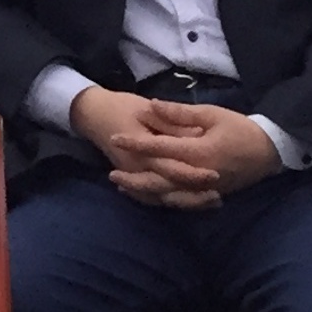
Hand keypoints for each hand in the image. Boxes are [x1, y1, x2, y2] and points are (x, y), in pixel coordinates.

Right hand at [71, 87, 223, 208]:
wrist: (93, 114)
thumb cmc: (121, 107)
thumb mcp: (148, 109)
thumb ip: (173, 123)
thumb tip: (199, 132)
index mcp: (143, 150)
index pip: (172, 168)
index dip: (194, 174)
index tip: (217, 175)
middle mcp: (139, 169)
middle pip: (169, 190)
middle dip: (194, 196)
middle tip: (218, 198)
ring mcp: (135, 177)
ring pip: (162, 198)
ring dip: (186, 202)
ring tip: (212, 202)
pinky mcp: (134, 180)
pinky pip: (153, 199)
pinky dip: (171, 202)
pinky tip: (191, 203)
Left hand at [105, 99, 281, 206]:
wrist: (271, 152)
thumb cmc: (240, 129)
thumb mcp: (211, 114)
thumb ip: (179, 114)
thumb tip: (150, 105)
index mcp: (198, 152)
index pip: (159, 148)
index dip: (136, 142)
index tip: (115, 136)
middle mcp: (198, 175)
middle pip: (159, 180)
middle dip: (134, 177)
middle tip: (111, 172)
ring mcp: (203, 189)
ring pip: (168, 195)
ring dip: (144, 192)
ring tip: (123, 186)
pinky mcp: (208, 195)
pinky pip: (181, 201)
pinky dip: (162, 200)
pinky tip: (149, 196)